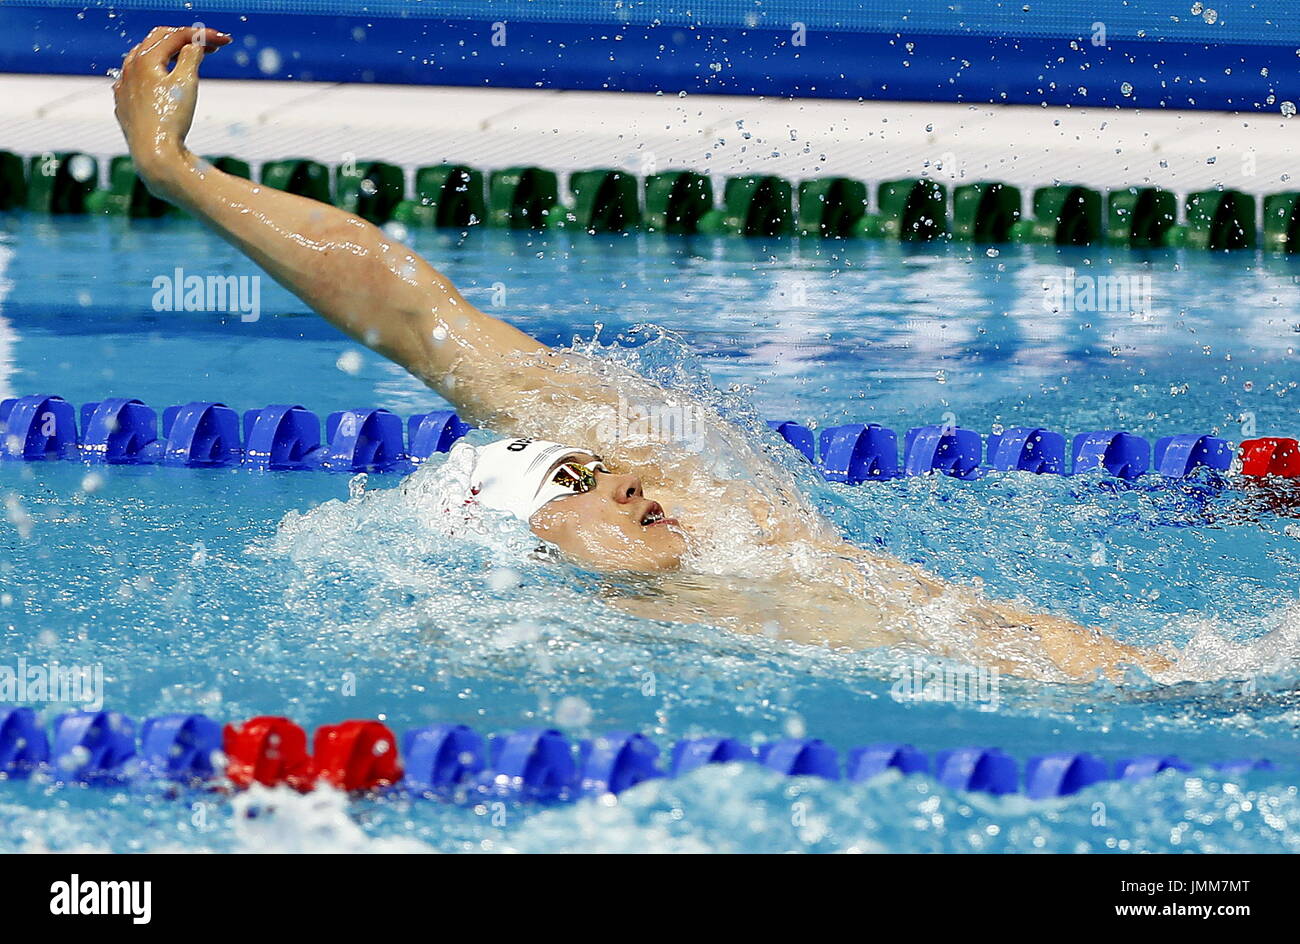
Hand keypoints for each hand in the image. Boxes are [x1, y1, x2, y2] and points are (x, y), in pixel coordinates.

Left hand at [112, 26, 230, 187]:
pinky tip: (159, 79)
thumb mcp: (187, 84)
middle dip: (183, 39)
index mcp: (145, 59)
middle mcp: (130, 68)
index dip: (200, 34)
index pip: (175, 36)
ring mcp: (124, 86)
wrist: (154, 154)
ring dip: (165, 52)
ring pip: (143, 57)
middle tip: (208, 45)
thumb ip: (191, 58)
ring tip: (184, 55)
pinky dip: (151, 71)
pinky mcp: (124, 104)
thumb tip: (195, 44)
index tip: (222, 40)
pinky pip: (135, 78)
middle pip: (157, 40)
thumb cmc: (171, 120)